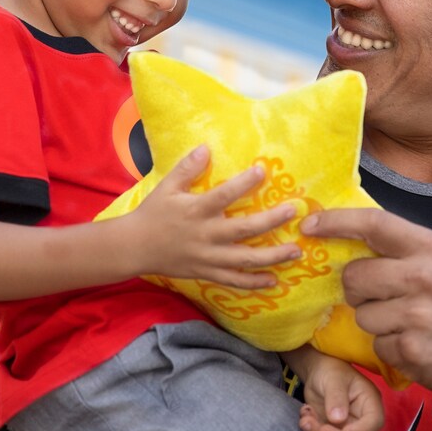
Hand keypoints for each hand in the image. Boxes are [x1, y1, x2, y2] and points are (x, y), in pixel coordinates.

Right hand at [130, 146, 300, 287]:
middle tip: (293, 212)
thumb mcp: (166, 187)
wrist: (135, 248)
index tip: (263, 171)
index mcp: (196, 210)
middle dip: (272, 220)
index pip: (224, 195)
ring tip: (296, 250)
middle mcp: (206, 235)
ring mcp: (209, 257)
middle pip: (245, 229)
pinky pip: (235, 281)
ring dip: (273, 256)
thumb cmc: (153, 213)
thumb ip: (186, 168)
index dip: (244, 183)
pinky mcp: (207, 273)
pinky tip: (275, 279)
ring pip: (246, 259)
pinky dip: (255, 282)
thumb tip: (206, 148)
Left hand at [297, 355, 384, 430]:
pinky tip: (305, 419)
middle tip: (320, 430)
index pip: (374, 422)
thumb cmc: (331, 370)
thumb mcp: (333, 379)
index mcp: (370, 402)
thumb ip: (336, 397)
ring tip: (306, 421)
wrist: (317, 373)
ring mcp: (347, 428)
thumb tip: (338, 419)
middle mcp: (362, 419)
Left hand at [302, 209, 431, 394]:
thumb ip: (401, 250)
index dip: (336, 222)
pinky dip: (389, 347)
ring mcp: (416, 314)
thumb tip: (347, 238)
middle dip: (357, 290)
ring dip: (376, 322)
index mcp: (427, 247)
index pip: (373, 223)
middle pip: (354, 277)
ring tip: (406, 322)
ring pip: (362, 315)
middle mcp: (420, 276)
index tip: (310, 225)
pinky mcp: (410, 349)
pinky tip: (414, 343)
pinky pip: (376, 344)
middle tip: (379, 296)